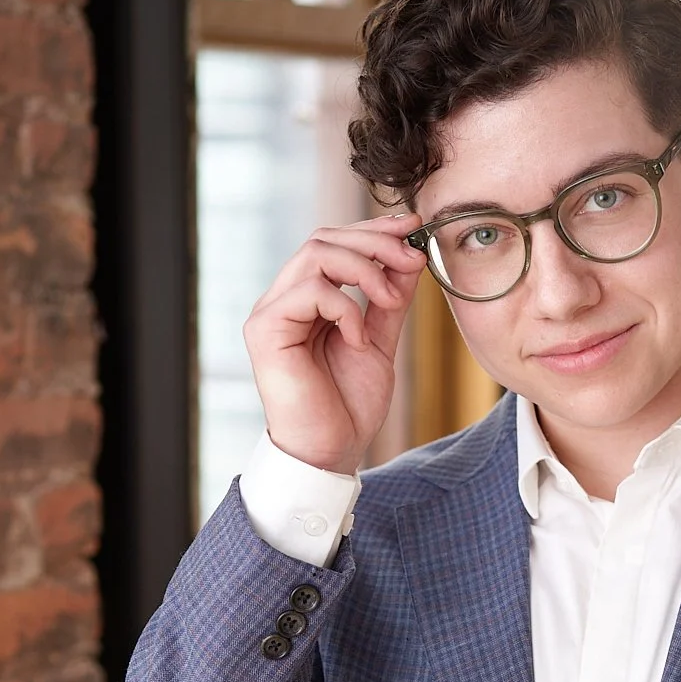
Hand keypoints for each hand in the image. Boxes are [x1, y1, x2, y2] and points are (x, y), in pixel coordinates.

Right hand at [241, 212, 429, 472]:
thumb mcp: (379, 342)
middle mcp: (284, 299)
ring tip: (390, 299)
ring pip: (315, 254)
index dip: (373, 230)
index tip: (414, 229)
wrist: (332, 452)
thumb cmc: (349, 405)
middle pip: (323, 239)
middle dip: (375, 243)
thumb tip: (410, 256)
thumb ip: (389, 301)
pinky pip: (310, 291)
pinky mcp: (266, 330)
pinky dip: (345, 307)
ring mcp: (271, 312)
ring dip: (364, 269)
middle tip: (412, 259)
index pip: (333, 243)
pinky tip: (357, 337)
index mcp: (307, 299)